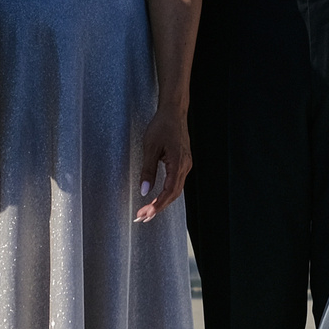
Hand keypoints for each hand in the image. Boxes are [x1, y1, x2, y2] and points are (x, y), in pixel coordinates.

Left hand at [136, 105, 191, 222]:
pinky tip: (158, 196)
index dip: (158, 205)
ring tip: (147, 210)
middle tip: (143, 217)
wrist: (174, 111)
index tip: (146, 214)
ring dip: (162, 201)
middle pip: (173, 194)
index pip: (169, 191)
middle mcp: (185, 165)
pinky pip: (177, 182)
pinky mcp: (183, 161)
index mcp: (178, 163)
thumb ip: (148, 170)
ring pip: (176, 189)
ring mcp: (186, 164)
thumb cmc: (162, 126)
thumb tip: (144, 191)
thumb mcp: (150, 147)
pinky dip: (167, 192)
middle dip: (158, 207)